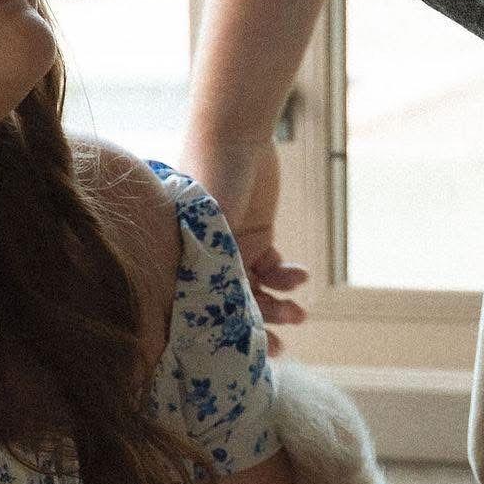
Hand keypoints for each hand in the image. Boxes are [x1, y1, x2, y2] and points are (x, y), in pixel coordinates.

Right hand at [180, 133, 310, 347]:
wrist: (235, 131)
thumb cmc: (212, 173)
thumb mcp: (211, 225)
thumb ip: (218, 264)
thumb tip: (231, 312)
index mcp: (183, 259)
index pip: (200, 307)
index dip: (223, 332)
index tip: (245, 353)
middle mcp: (204, 258)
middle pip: (230, 304)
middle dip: (256, 327)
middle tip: (279, 348)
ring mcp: (232, 247)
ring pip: (256, 290)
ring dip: (278, 306)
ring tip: (299, 315)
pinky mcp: (257, 235)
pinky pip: (273, 269)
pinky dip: (287, 278)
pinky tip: (300, 277)